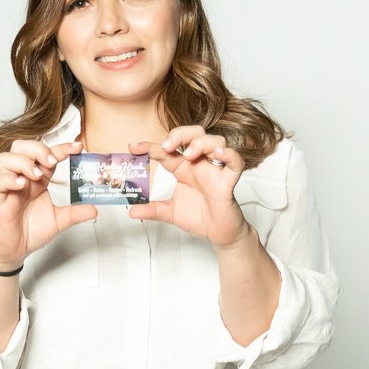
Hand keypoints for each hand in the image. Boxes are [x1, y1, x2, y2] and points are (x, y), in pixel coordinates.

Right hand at [0, 139, 95, 268]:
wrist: (17, 250)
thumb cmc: (32, 231)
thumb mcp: (60, 220)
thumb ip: (75, 213)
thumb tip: (94, 210)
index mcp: (37, 180)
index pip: (46, 155)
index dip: (61, 148)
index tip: (77, 147)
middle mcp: (22, 179)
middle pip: (21, 147)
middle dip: (37, 149)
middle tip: (51, 162)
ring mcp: (8, 188)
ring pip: (5, 159)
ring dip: (22, 162)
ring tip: (36, 176)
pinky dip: (7, 179)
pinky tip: (21, 185)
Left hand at [127, 126, 250, 247]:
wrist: (219, 234)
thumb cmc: (199, 218)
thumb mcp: (170, 213)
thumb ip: (153, 210)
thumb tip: (132, 212)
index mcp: (183, 168)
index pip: (167, 150)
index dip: (149, 146)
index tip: (133, 147)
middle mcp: (199, 165)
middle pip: (194, 134)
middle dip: (181, 134)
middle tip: (168, 146)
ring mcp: (216, 171)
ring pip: (216, 141)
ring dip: (202, 143)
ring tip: (189, 155)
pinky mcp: (229, 182)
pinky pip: (236, 162)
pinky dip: (229, 155)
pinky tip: (218, 155)